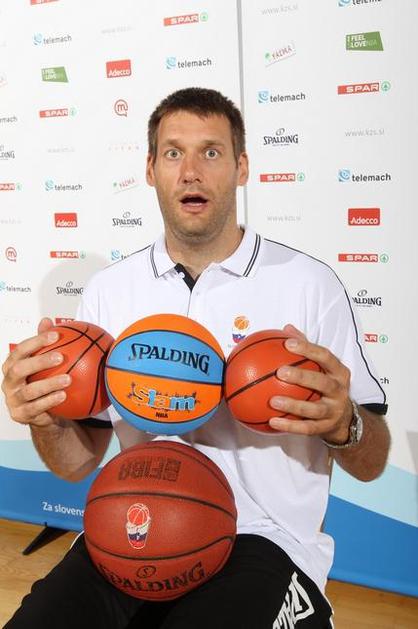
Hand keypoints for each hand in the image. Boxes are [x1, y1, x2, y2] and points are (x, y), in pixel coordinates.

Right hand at [1, 318, 71, 427]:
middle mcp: (8, 382)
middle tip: (61, 357)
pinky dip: (50, 401)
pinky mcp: (20, 415)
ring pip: (28, 391)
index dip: (36, 341)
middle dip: (39, 361)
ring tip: (68, 379)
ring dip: (49, 384)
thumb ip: (45, 344)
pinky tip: (64, 395)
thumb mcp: (44, 363)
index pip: (20, 350)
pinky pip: (35, 408)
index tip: (56, 335)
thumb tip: (46, 320)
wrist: (43, 413)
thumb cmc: (42, 382)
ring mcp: (12, 399)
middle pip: (19, 369)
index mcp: (12, 365)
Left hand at [268, 324, 352, 442]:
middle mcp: (339, 391)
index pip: (326, 357)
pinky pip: (306, 428)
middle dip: (302, 377)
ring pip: (314, 409)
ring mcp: (333, 411)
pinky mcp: (326, 428)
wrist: (344, 418)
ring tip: (273, 401)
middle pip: (323, 383)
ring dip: (293, 405)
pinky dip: (289, 426)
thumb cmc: (327, 385)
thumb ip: (306, 349)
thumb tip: (286, 329)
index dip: (308, 349)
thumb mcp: (322, 367)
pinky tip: (272, 422)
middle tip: (280, 372)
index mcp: (339, 372)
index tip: (288, 343)